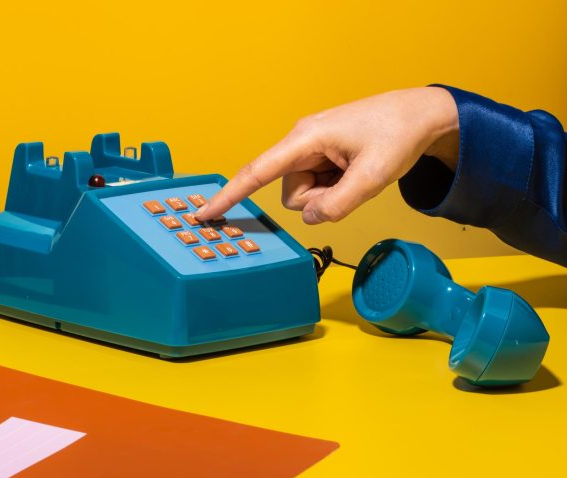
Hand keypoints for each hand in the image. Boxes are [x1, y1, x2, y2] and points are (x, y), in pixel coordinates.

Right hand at [194, 87, 458, 223]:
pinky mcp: (319, 156)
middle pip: (291, 193)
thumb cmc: (396, 135)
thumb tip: (311, 218)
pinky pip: (317, 187)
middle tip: (354, 181)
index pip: (258, 171)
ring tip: (356, 172)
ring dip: (330, 194)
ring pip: (304, 194)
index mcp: (305, 138)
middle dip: (320, 199)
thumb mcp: (374, 176)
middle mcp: (300, 142)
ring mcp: (310, 149)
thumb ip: (338, 205)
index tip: (203, 213)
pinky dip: (335, 187)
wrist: (419, 115)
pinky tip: (354, 169)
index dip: (229, 195)